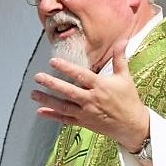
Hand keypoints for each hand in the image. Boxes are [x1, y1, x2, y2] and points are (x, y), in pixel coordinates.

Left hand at [31, 41, 150, 149]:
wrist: (132, 125)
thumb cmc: (128, 99)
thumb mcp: (125, 77)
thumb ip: (119, 58)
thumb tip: (122, 40)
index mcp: (100, 86)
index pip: (81, 75)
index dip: (67, 68)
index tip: (53, 61)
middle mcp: (91, 99)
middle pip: (68, 91)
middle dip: (52, 84)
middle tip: (38, 77)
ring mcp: (86, 113)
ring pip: (63, 106)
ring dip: (47, 100)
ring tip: (33, 93)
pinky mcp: (84, 122)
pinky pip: (65, 119)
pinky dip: (52, 116)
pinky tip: (40, 111)